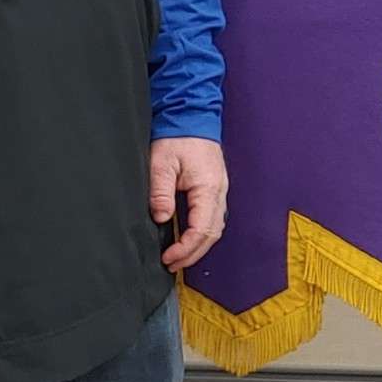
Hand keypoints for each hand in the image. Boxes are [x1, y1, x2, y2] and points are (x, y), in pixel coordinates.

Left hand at [150, 137, 227, 271]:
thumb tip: (161, 218)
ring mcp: (220, 191)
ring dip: (199, 246)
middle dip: (193, 254)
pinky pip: (213, 218)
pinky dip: (202, 234)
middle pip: (213, 234)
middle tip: (171, 265)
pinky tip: (188, 239)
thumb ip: (161, 192)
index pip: (202, 229)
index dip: (186, 248)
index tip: (168, 258)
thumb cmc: (177, 137)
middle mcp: (219, 192)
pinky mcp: (215, 189)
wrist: (191, 116)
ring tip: (178, 257)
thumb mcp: (161, 163)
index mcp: (208, 187)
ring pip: (215, 228)